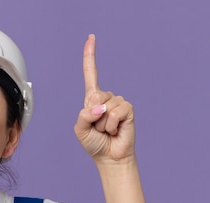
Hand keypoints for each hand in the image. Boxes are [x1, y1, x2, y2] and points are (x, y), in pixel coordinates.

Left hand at [74, 35, 135, 164]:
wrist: (110, 157)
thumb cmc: (94, 143)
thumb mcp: (80, 129)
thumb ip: (84, 115)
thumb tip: (100, 107)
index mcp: (92, 100)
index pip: (91, 74)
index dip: (90, 56)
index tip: (91, 37)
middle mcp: (106, 98)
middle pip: (94, 97)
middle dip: (93, 116)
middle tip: (98, 128)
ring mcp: (118, 102)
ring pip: (104, 107)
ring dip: (102, 124)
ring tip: (107, 131)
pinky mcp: (128, 109)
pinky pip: (115, 113)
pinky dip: (111, 125)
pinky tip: (115, 130)